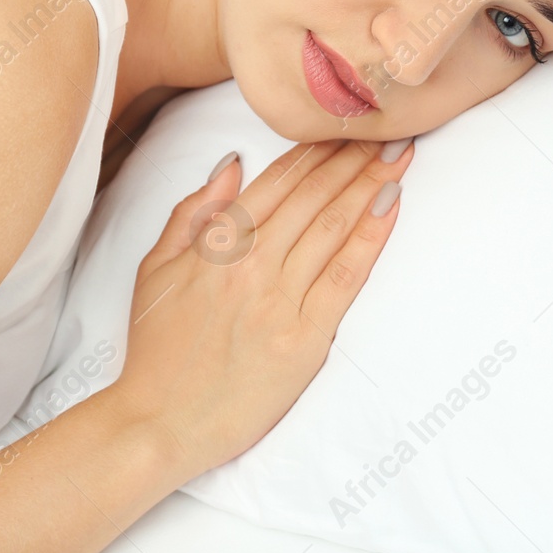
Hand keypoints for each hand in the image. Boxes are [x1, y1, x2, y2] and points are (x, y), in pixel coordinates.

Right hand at [105, 137, 413, 477]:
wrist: (158, 424)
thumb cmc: (156, 352)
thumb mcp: (154, 269)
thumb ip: (192, 213)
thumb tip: (232, 165)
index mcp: (216, 245)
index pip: (278, 181)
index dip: (317, 150)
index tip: (345, 129)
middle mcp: (251, 265)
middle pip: (313, 196)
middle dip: (353, 158)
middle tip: (386, 131)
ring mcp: (279, 301)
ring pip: (333, 226)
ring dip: (370, 185)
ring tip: (399, 156)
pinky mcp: (305, 339)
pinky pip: (346, 277)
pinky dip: (371, 237)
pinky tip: (391, 206)